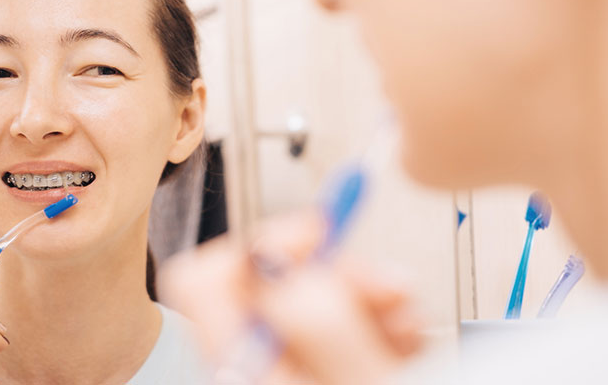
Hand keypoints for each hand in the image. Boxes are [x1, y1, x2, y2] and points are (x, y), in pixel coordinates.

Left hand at [160, 211, 422, 384]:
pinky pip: (332, 332)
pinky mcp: (316, 377)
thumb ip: (318, 321)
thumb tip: (274, 256)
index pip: (202, 280)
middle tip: (382, 284)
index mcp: (244, 375)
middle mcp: (252, 374)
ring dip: (364, 297)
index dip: (260, 246)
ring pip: (305, 302)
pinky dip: (373, 324)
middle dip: (331, 271)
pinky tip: (403, 339)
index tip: (319, 237)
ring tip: (405, 319)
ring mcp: (282, 378)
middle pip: (263, 285)